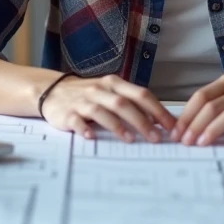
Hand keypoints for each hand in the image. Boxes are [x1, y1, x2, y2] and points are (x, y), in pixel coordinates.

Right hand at [40, 74, 174, 142]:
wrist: (52, 91)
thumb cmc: (88, 95)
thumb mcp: (110, 93)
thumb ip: (131, 103)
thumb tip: (158, 121)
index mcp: (114, 83)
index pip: (140, 94)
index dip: (157, 110)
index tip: (171, 126)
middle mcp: (99, 90)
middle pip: (123, 104)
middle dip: (142, 121)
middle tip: (156, 138)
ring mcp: (83, 101)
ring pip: (102, 111)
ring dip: (117, 126)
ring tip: (131, 139)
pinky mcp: (67, 113)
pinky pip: (77, 121)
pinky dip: (84, 128)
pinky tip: (92, 137)